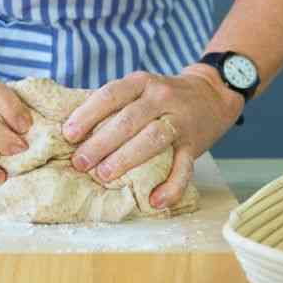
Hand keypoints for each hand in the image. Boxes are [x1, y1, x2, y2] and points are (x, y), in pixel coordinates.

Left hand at [62, 66, 243, 208]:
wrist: (213, 94)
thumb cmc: (163, 97)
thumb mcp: (140, 88)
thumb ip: (115, 104)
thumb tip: (73, 132)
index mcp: (142, 82)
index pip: (111, 94)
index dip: (88, 114)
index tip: (69, 134)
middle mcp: (162, 97)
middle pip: (128, 120)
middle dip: (101, 142)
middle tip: (80, 163)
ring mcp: (180, 121)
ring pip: (153, 139)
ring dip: (126, 158)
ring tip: (104, 175)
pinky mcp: (195, 145)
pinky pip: (184, 167)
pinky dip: (170, 186)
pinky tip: (154, 200)